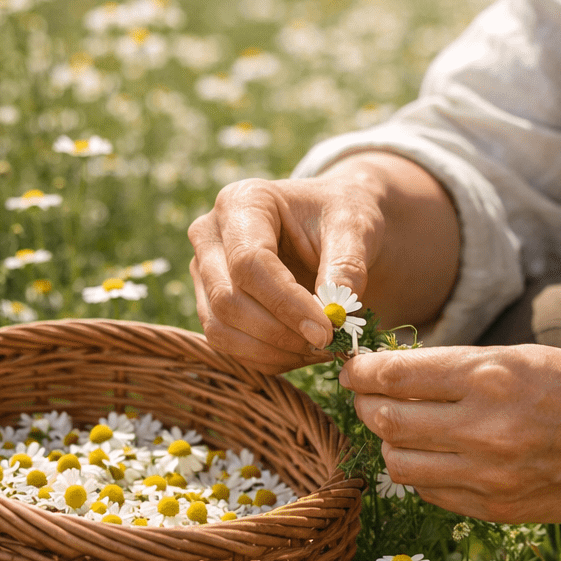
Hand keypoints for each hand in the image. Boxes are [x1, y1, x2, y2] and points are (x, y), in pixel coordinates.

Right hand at [187, 175, 383, 374]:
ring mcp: (205, 272)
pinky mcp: (211, 304)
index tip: (327, 330)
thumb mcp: (355, 229)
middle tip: (328, 344)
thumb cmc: (343, 218)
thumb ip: (346, 266)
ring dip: (273, 351)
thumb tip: (333, 313)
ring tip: (320, 348)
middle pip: (227, 299)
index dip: (286, 303)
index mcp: (242, 202)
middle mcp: (210, 235)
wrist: (335, 228)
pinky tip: (305, 351)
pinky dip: (269, 358)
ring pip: (221, 329)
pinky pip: (229, 345)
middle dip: (279, 332)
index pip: (249, 262)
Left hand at [340, 344, 560, 522]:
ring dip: (390, 442)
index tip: (353, 368)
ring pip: (399, 462)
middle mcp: (485, 428)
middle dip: (367, 405)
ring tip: (403, 427)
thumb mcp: (519, 356)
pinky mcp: (497, 508)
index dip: (362, 371)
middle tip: (369, 396)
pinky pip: (430, 493)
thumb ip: (456, 367)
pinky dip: (422, 472)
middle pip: (386, 421)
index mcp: (490, 377)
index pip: (395, 376)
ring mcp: (490, 476)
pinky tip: (436, 454)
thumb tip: (390, 373)